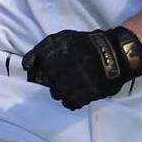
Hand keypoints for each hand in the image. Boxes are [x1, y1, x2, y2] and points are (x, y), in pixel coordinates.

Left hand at [22, 26, 141, 110]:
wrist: (115, 54)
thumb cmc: (86, 44)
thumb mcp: (61, 37)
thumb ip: (40, 49)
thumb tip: (26, 67)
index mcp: (49, 56)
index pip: (33, 73)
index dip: (41, 72)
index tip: (50, 70)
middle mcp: (56, 72)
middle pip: (46, 84)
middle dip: (54, 79)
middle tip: (69, 73)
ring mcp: (69, 85)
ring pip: (56, 94)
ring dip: (64, 89)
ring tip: (76, 81)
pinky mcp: (81, 96)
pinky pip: (69, 104)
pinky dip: (73, 99)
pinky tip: (80, 90)